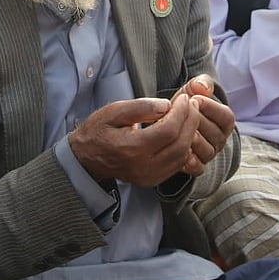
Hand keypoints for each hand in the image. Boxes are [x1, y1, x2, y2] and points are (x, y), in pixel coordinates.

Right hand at [68, 95, 200, 185]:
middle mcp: (143, 166)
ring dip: (190, 134)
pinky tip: (182, 132)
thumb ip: (140, 107)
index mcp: (132, 148)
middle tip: (192, 105)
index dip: (181, 112)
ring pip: (182, 156)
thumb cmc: (98, 131)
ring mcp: (149, 177)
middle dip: (190, 121)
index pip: (168, 130)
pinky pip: (177, 165)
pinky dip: (184, 147)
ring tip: (189, 115)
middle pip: (180, 144)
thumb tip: (166, 105)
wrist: (86, 159)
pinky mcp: (152, 181)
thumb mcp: (113, 111)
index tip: (184, 98)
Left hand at [169, 74, 234, 175]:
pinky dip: (189, 161)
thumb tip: (202, 88)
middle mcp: (219, 140)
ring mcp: (208, 154)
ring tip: (177, 129)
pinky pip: (198, 168)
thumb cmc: (185, 104)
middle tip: (181, 113)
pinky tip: (178, 151)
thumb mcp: (193, 89)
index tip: (194, 98)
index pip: (226, 117)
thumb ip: (201, 84)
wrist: (168, 121)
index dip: (211, 107)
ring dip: (191, 139)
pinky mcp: (196, 167)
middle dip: (197, 122)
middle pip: (215, 134)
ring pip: (206, 151)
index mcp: (224, 122)